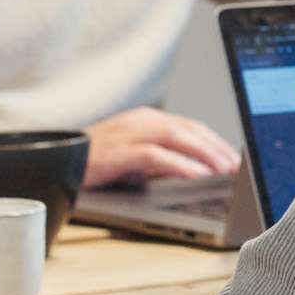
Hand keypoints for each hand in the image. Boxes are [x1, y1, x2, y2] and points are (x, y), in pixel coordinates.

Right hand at [83, 107, 239, 187]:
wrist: (59, 160)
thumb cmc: (98, 161)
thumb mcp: (137, 159)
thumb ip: (163, 161)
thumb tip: (194, 169)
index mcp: (148, 119)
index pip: (190, 126)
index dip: (215, 141)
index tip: (233, 157)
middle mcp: (143, 121)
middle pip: (190, 130)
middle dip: (216, 147)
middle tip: (235, 165)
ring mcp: (132, 133)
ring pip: (179, 138)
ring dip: (205, 154)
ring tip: (223, 170)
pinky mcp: (121, 150)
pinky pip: (158, 156)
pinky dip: (181, 164)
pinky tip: (196, 175)